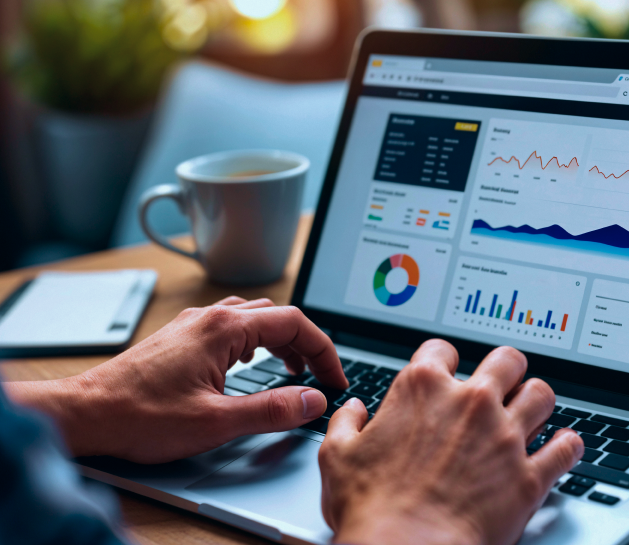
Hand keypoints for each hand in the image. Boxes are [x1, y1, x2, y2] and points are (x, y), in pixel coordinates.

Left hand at [4, 297, 347, 462]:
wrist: (86, 414)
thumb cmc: (140, 416)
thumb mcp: (217, 421)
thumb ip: (272, 410)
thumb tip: (312, 401)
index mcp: (225, 328)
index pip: (295, 323)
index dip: (324, 351)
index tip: (334, 377)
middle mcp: (210, 317)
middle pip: (277, 316)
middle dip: (306, 345)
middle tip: (319, 376)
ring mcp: (193, 325)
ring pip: (254, 319)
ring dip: (281, 341)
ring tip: (293, 370)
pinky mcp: (180, 338)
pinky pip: (231, 327)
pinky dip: (255, 343)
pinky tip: (251, 365)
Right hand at [319, 340, 583, 544]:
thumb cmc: (372, 509)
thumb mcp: (337, 457)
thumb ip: (346, 424)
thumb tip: (353, 410)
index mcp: (423, 390)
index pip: (441, 350)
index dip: (442, 360)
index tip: (445, 371)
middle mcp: (470, 403)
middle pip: (506, 360)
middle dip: (505, 369)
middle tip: (502, 381)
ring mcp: (505, 437)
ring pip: (542, 394)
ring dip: (537, 401)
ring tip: (532, 410)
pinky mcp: (529, 475)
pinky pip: (566, 448)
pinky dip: (567, 446)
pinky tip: (564, 445)